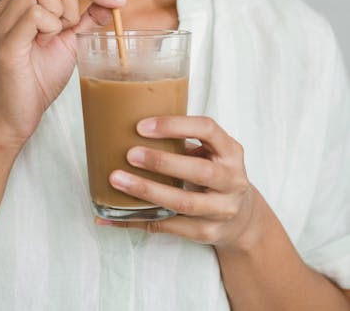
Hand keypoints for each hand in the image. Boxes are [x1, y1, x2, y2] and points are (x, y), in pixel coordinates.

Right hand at [0, 0, 125, 152]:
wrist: (16, 116)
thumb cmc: (38, 79)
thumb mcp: (69, 42)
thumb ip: (87, 19)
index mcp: (20, 2)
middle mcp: (6, 4)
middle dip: (74, 2)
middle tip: (65, 32)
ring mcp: (3, 20)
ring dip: (60, 13)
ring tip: (51, 39)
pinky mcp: (6, 40)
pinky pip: (35, 13)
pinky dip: (50, 27)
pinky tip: (43, 45)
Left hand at [100, 116, 257, 249]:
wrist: (242, 218)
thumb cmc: (215, 174)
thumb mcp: (212, 152)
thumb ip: (184, 141)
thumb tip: (131, 129)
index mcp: (230, 151)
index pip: (207, 129)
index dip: (175, 125)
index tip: (142, 127)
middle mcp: (231, 180)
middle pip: (199, 171)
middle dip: (162, 162)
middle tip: (130, 154)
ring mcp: (222, 209)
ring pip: (184, 203)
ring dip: (148, 191)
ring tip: (118, 181)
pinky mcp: (207, 233)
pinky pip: (169, 226)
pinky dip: (139, 219)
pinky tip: (115, 215)